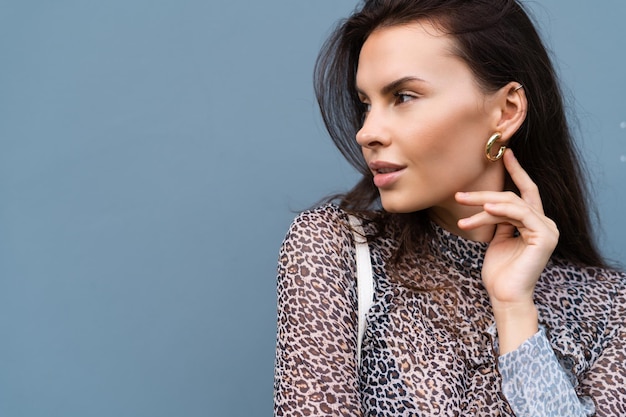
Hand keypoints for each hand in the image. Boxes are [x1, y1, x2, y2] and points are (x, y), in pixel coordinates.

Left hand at [455, 149, 558, 352]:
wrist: (504, 295)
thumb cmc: (499, 272)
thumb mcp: (497, 239)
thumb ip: (499, 220)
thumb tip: (490, 202)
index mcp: (534, 223)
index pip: (525, 192)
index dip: (516, 171)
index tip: (505, 154)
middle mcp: (545, 223)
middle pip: (513, 197)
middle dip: (484, 193)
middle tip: (460, 194)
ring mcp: (548, 230)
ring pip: (512, 203)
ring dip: (484, 203)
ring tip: (463, 204)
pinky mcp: (545, 237)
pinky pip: (521, 214)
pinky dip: (501, 209)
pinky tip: (485, 208)